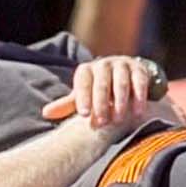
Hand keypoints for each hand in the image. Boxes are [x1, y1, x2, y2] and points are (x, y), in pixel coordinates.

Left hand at [41, 56, 158, 126]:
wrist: (125, 75)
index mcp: (87, 70)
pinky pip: (139, 82)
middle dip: (101, 104)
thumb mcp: (83, 95)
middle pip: (102, 83)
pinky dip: (139, 97)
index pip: (83, 82)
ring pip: (121, 82)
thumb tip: (45, 113)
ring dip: (120, 102)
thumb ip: (68, 104)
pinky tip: (138, 113)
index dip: (83, 97)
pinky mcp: (139, 69)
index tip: (83, 114)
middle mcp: (103, 64)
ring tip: (119, 120)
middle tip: (102, 122)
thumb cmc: (99, 89)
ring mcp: (122, 65)